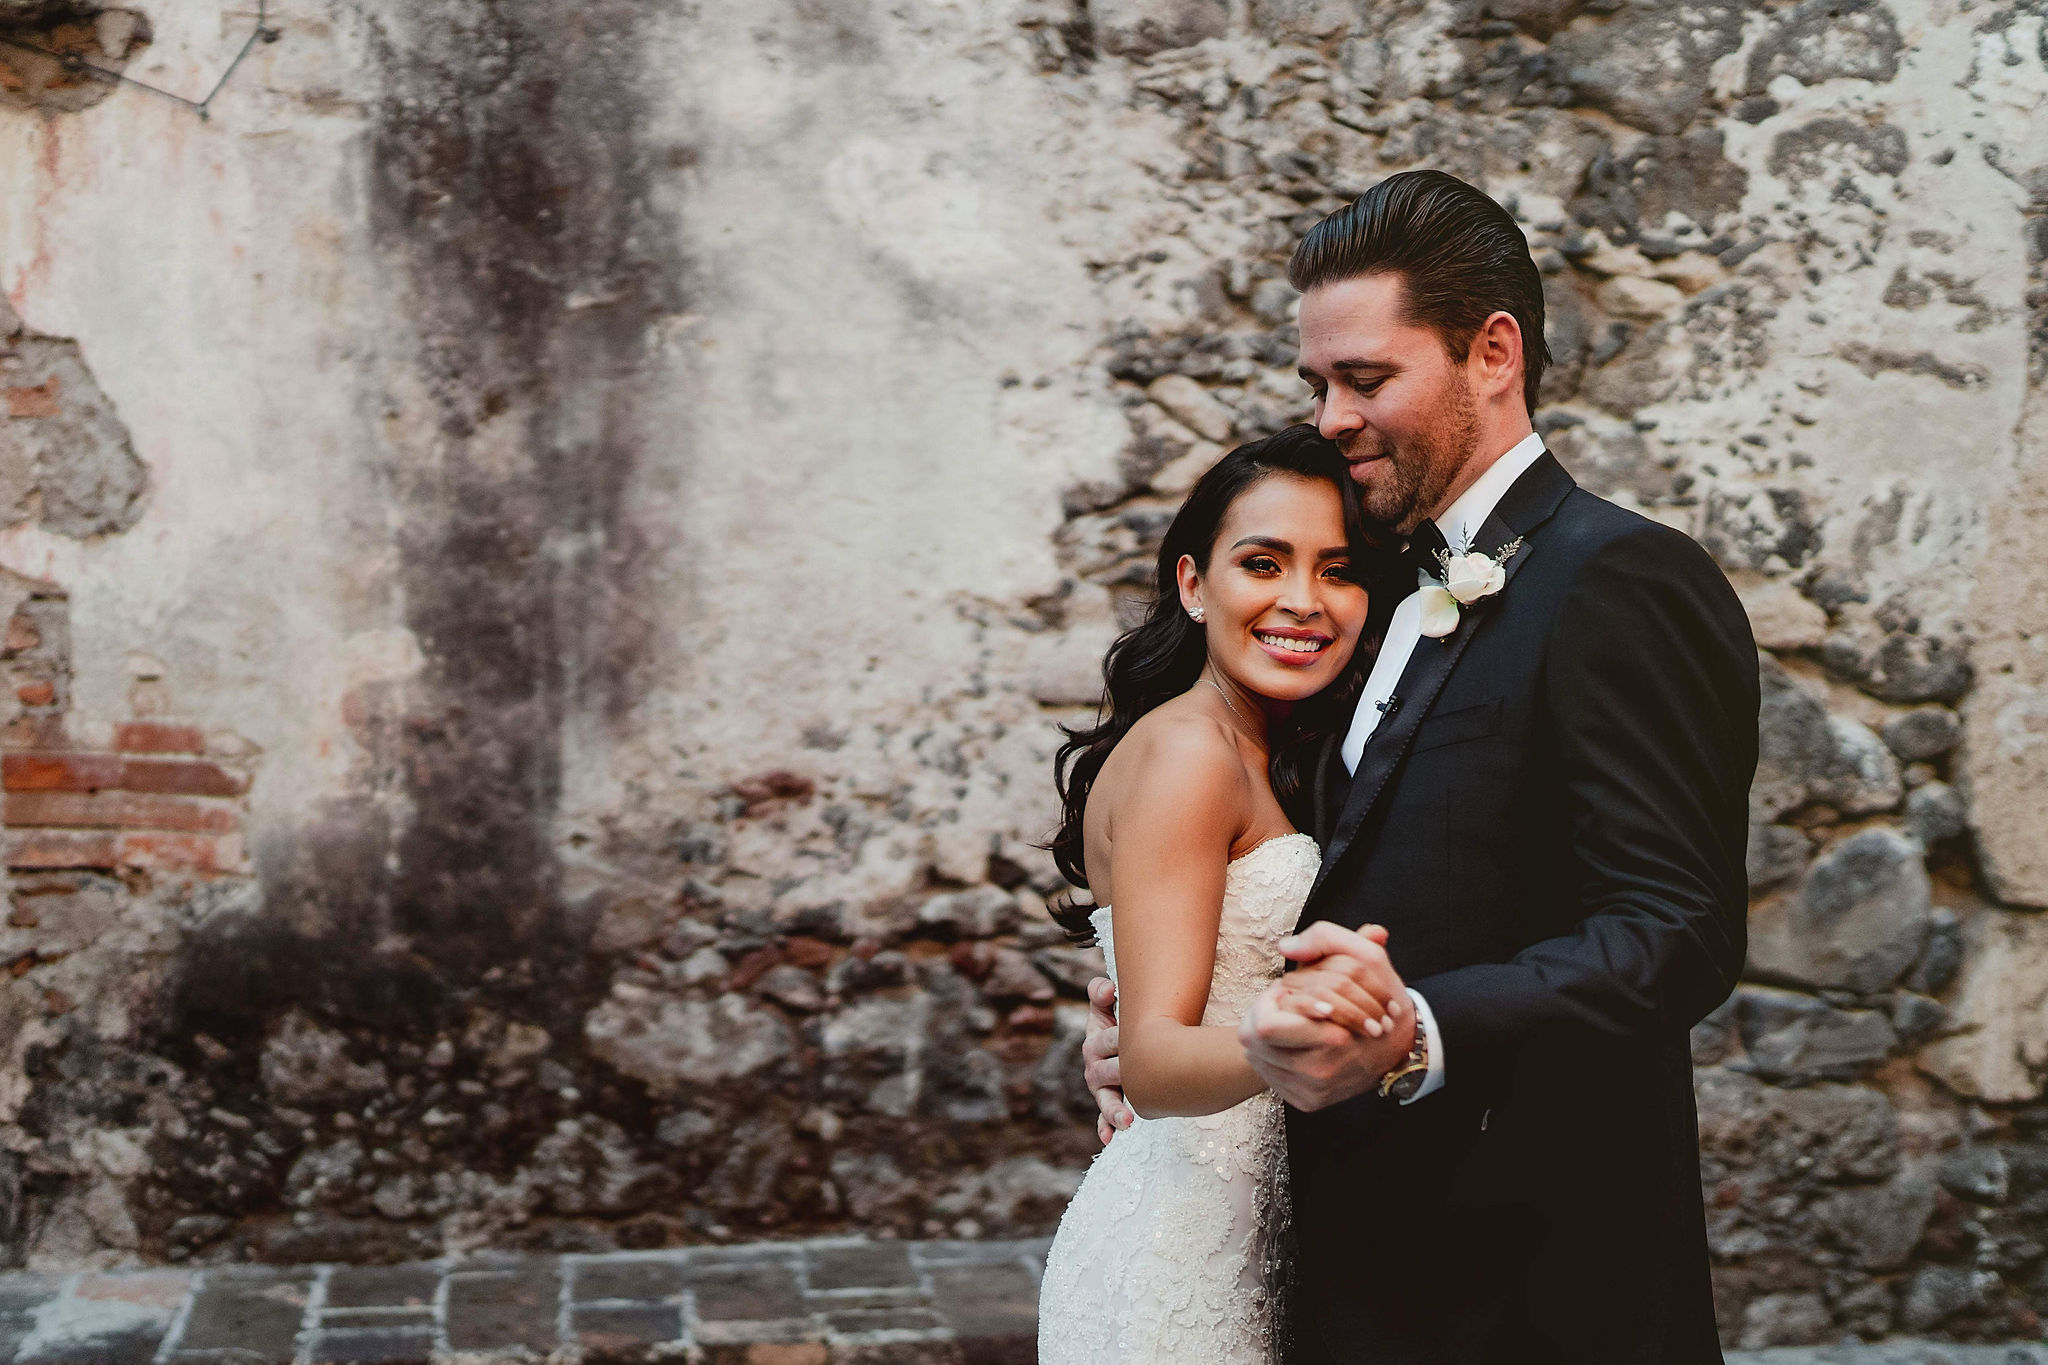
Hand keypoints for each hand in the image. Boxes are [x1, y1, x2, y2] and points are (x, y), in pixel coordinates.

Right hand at [1082, 975, 1131, 1142]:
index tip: (1123, 1033)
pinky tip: (1109, 1138)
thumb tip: (1107, 991)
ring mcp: (1102, 1088)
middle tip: (1139, 1071)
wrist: (1133, 1036)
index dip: (1114, 1036)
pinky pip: (1104, 1118)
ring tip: (1127, 1120)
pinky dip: (1106, 1127)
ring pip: (1105, 1100)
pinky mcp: (1111, 1102)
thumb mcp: (1110, 1002)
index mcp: (1094, 1041)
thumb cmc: (1123, 1018)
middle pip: (1104, 1073)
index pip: (1103, 1040)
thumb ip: (1101, 991)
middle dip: (1121, 1072)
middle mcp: (1094, 1066)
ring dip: (1114, 1111)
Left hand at [1239, 922, 1413, 1111]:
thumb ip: (1325, 939)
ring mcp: (1312, 1092)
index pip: (1264, 1025)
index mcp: (1331, 1039)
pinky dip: (1274, 1057)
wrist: (1401, 1048)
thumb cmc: (1378, 999)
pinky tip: (1294, 1045)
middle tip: (1286, 1007)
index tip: (1289, 993)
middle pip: (1253, 1041)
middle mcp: (1318, 1073)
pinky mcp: (1308, 1103)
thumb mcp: (1363, 958)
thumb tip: (1286, 946)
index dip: (1273, 1000)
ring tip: (1291, 1023)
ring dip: (1266, 1037)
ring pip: (1257, 1058)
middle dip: (1264, 1017)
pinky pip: (1270, 1077)